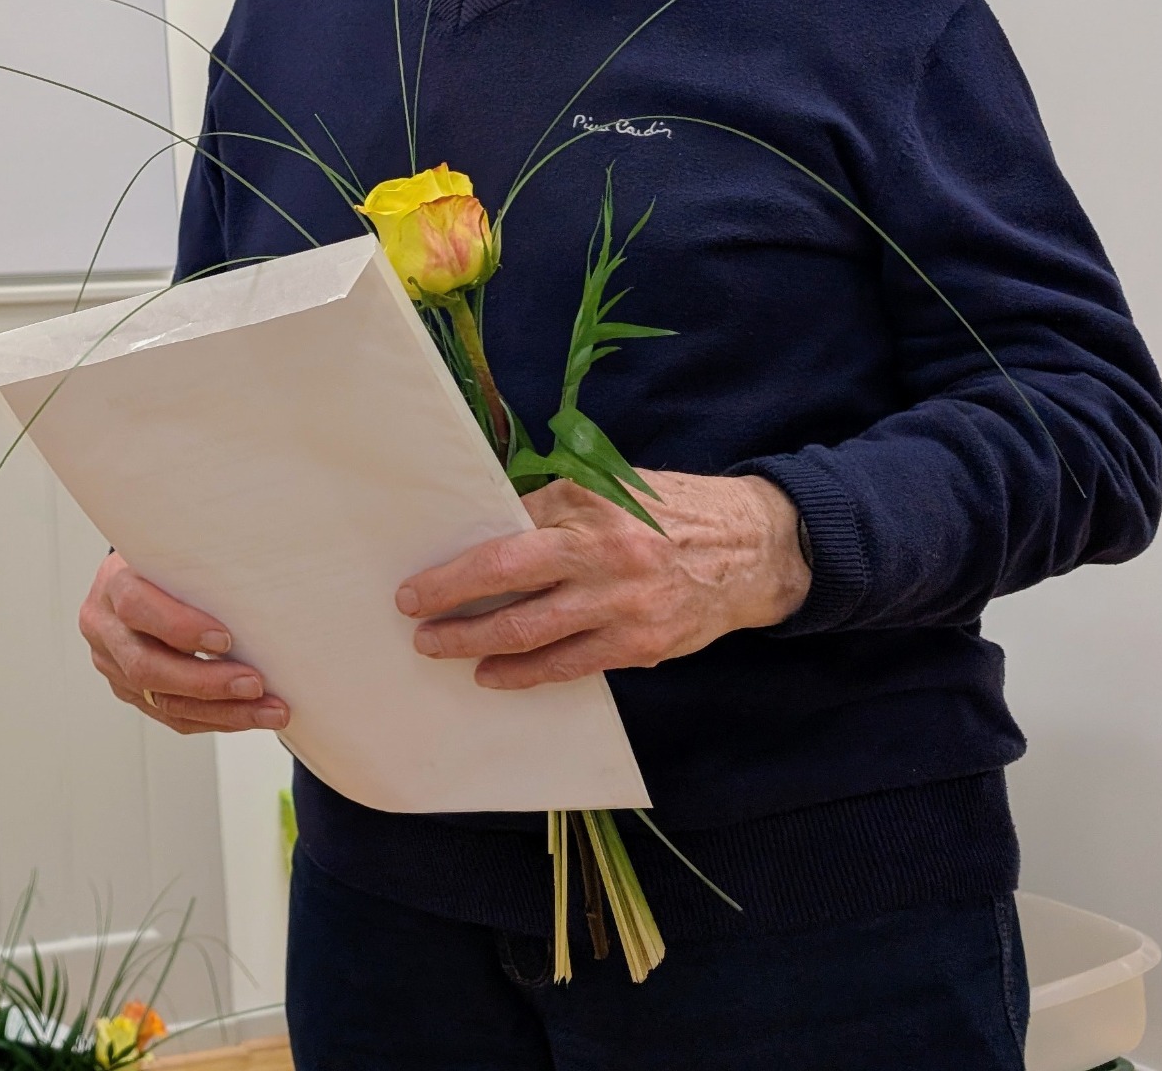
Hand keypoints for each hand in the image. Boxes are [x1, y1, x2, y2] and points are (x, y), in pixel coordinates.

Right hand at [80, 552, 289, 734]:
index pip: (136, 607)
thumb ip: (201, 561)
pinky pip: (172, 715)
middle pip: (147, 667)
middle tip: (255, 684)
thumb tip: (260, 576)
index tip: (225, 639)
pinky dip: (214, 718)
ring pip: (164, 701)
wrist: (134, 576)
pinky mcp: (129, 691)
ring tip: (267, 711)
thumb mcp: (176, 545)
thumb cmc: (166, 558)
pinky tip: (248, 714)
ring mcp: (113, 665)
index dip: (178, 627)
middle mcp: (106, 629)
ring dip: (222, 711)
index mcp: (113, 583)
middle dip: (206, 682)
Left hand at [395, 472, 810, 689]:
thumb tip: (489, 526)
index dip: (460, 562)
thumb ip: (554, 507)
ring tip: (440, 647)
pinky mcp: (639, 645)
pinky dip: (526, 673)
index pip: (509, 532)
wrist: (749, 549)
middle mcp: (603, 554)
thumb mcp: (611, 488)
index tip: (420, 579)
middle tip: (412, 615)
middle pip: (508, 580)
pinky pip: (569, 665)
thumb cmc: (668, 512)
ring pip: (532, 633)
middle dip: (452, 602)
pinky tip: (494, 674)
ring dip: (477, 644)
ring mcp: (622, 605)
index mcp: (591, 507)